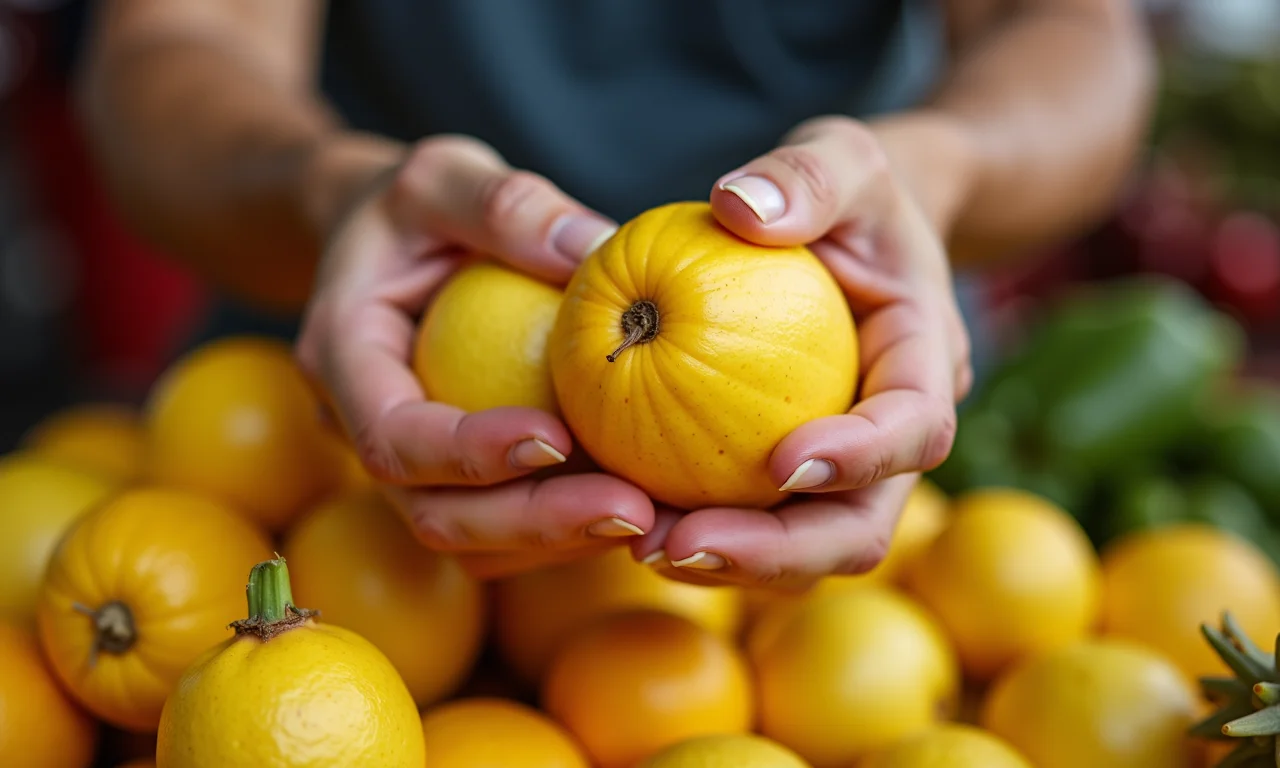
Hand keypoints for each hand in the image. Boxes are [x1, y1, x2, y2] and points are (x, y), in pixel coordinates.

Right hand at [295, 135, 653, 577]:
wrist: (385, 243)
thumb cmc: (412, 206)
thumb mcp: (443, 173)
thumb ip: (502, 202)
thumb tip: (595, 246)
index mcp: (343, 360)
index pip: (393, 438)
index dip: (470, 454)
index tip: (557, 436)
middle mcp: (367, 432)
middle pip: (436, 516)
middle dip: (535, 525)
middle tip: (634, 511)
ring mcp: (413, 468)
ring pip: (477, 542)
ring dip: (565, 542)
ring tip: (657, 519)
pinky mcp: (459, 481)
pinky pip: (510, 525)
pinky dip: (573, 526)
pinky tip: (649, 503)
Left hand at [634, 115, 972, 589]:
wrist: (853, 233)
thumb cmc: (849, 191)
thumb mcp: (841, 156)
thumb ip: (806, 175)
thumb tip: (737, 207)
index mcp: (924, 364)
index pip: (914, 430)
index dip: (861, 458)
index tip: (783, 460)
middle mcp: (892, 436)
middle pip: (859, 528)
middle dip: (779, 553)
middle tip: (681, 545)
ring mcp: (843, 467)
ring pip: (803, 550)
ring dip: (729, 563)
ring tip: (642, 546)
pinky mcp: (788, 476)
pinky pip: (750, 520)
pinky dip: (698, 532)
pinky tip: (626, 517)